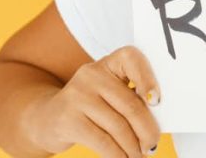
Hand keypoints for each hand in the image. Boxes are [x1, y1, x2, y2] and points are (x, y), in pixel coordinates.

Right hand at [24, 45, 161, 157]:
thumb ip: (129, 99)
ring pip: (118, 126)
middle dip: (147, 130)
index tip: (157, 101)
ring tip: (138, 155)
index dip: (148, 79)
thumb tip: (154, 125)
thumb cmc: (89, 106)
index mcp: (108, 63)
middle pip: (130, 104)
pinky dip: (117, 154)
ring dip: (133, 147)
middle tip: (153, 144)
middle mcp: (92, 75)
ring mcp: (77, 96)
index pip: (131, 58)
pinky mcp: (68, 120)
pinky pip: (102, 141)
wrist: (48, 117)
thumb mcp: (108, 93)